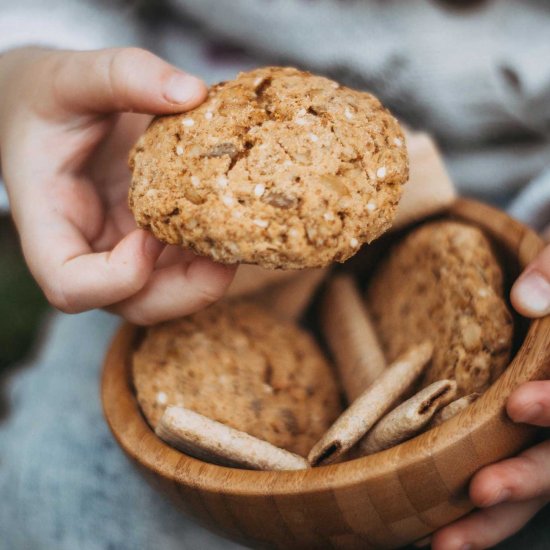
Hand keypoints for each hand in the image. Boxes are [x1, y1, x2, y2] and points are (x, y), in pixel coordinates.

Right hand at [0, 47, 234, 323]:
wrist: (52, 110)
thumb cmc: (48, 98)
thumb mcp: (71, 76)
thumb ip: (122, 75)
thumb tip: (192, 92)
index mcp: (50, 224)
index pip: (71, 286)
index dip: (117, 277)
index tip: (149, 234)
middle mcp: (89, 249)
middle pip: (134, 305)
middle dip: (185, 292)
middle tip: (227, 255)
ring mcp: (122, 248)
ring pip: (168, 293)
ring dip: (210, 277)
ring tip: (242, 236)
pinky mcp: (151, 237)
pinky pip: (185, 263)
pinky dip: (214, 252)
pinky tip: (237, 220)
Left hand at [431, 242, 549, 548]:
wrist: (548, 284)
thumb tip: (526, 302)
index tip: (519, 406)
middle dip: (526, 477)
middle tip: (481, 490)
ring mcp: (546, 433)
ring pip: (538, 487)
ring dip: (495, 519)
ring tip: (445, 542)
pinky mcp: (517, 443)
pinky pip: (506, 482)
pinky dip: (479, 515)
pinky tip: (438, 530)